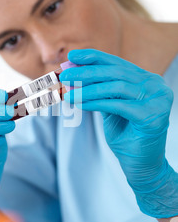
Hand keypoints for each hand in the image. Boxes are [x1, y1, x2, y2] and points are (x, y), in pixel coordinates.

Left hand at [59, 49, 177, 217]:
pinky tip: (79, 103)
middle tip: (65, 75)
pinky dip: (95, 103)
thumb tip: (73, 72)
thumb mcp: (110, 106)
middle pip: (115, 73)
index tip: (72, 56)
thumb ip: (98, 89)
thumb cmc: (125, 134)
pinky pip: (117, 105)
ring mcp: (157, 99)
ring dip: (87, 89)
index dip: (94, 58)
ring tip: (68, 92)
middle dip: (86, 73)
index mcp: (146, 79)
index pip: (117, 64)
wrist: (140, 164)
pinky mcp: (152, 115)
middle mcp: (155, 86)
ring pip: (116, 87)